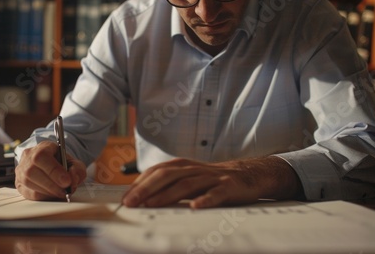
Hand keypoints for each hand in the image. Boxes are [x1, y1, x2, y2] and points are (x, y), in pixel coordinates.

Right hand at [15, 140, 86, 200]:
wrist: (54, 165)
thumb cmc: (63, 164)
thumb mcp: (75, 163)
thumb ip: (77, 170)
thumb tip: (72, 179)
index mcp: (43, 147)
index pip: (41, 156)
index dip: (53, 170)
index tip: (66, 181)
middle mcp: (28, 157)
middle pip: (32, 171)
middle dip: (51, 184)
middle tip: (65, 191)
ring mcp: (21, 170)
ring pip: (28, 182)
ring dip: (47, 191)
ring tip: (61, 193)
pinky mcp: (19, 183)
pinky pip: (28, 193)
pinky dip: (42, 196)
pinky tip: (52, 194)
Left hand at [122, 157, 301, 208]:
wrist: (249, 174)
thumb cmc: (214, 180)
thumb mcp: (190, 178)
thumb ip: (170, 184)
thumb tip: (142, 197)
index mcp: (183, 166)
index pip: (157, 171)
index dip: (139, 183)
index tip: (125, 197)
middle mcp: (195, 169)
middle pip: (167, 175)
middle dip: (146, 188)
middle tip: (131, 202)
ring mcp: (212, 177)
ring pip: (186, 184)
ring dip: (167, 195)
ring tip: (152, 205)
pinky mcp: (228, 187)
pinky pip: (215, 194)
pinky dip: (205, 200)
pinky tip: (195, 207)